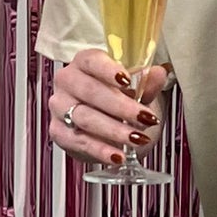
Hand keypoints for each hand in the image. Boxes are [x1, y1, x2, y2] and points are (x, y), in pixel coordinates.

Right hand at [47, 49, 170, 169]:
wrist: (103, 124)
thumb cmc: (117, 96)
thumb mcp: (135, 88)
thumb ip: (146, 82)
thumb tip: (159, 73)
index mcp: (83, 62)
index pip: (92, 61)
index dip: (108, 70)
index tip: (127, 81)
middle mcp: (67, 81)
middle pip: (91, 91)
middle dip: (121, 107)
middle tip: (144, 118)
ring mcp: (60, 107)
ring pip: (86, 118)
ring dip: (114, 130)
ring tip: (138, 138)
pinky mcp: (58, 132)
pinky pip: (79, 142)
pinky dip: (101, 150)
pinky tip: (119, 155)